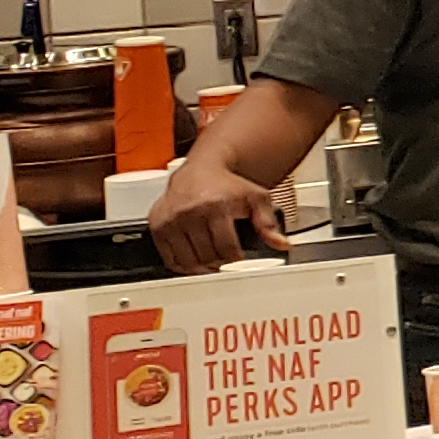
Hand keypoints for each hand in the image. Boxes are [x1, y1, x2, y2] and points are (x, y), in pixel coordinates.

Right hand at [150, 148, 286, 274]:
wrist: (201, 169)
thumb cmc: (228, 185)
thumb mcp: (256, 198)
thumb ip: (268, 223)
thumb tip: (281, 244)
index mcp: (216, 205)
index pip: (226, 248)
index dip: (236, 260)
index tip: (240, 261)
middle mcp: (190, 212)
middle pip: (207, 256)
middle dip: (220, 264)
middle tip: (227, 262)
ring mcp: (171, 220)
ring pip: (188, 261)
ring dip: (202, 268)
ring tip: (213, 263)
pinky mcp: (157, 225)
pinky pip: (169, 259)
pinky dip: (182, 266)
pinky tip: (194, 262)